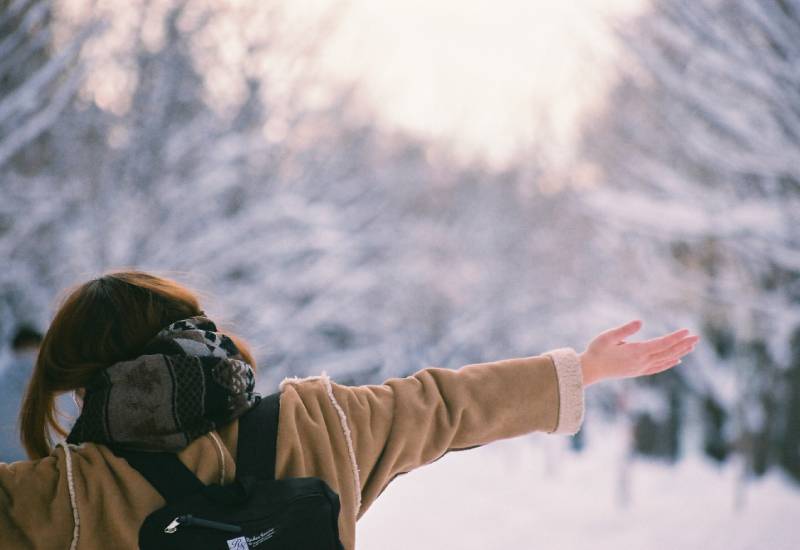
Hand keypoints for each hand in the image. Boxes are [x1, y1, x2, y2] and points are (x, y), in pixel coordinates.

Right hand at [578, 320, 699, 386]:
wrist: (589, 370)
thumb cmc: (596, 350)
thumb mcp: (606, 337)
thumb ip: (624, 330)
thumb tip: (640, 322)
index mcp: (636, 352)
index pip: (661, 344)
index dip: (675, 337)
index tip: (687, 331)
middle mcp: (641, 362)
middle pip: (667, 352)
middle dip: (683, 344)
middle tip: (697, 337)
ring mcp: (640, 368)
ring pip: (665, 360)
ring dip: (679, 352)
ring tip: (692, 346)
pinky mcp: (637, 371)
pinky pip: (658, 368)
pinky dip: (669, 363)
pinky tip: (676, 360)